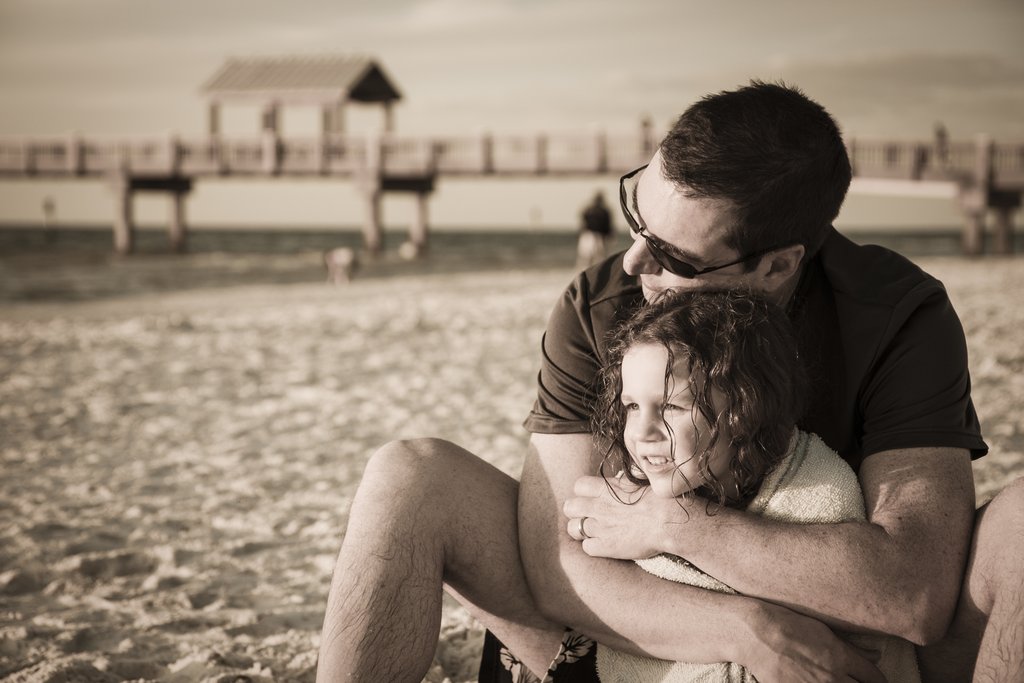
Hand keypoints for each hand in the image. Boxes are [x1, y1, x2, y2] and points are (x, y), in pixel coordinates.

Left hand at [563, 474, 687, 559]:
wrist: (670, 521)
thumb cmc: (660, 499)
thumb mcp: (639, 482)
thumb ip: (623, 482)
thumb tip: (619, 479)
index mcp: (606, 488)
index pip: (578, 486)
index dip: (584, 492)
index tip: (592, 497)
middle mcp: (598, 506)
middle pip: (569, 507)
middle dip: (576, 511)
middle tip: (589, 515)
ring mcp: (600, 527)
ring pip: (573, 528)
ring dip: (581, 529)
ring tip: (593, 531)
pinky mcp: (606, 546)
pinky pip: (586, 547)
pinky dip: (593, 546)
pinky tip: (604, 544)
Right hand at [743, 602, 884, 682]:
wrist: (754, 634)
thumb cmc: (787, 625)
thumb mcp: (822, 630)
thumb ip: (851, 646)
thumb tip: (876, 654)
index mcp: (840, 656)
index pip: (875, 678)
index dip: (878, 680)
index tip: (873, 680)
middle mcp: (832, 676)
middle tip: (858, 682)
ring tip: (837, 681)